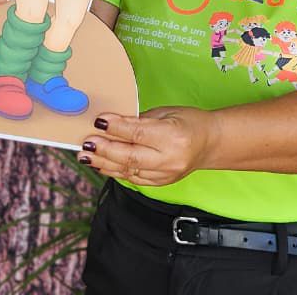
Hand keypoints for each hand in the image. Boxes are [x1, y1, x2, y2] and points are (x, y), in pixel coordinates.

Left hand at [80, 108, 215, 186]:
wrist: (210, 143)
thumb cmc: (189, 122)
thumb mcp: (166, 113)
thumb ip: (139, 120)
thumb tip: (111, 123)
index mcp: (173, 137)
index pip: (137, 133)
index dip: (115, 128)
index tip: (98, 121)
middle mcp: (169, 159)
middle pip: (130, 156)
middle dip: (104, 149)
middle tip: (86, 144)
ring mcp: (165, 175)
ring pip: (128, 171)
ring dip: (104, 163)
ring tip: (86, 156)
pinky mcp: (161, 183)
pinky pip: (133, 178)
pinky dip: (115, 171)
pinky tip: (102, 164)